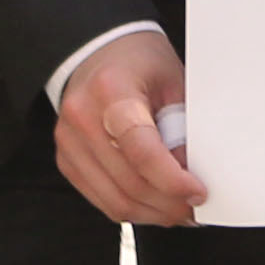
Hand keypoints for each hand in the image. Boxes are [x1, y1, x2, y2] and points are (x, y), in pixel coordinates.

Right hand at [55, 27, 203, 225]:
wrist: (98, 52)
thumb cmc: (139, 62)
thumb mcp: (172, 81)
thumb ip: (183, 125)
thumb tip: (195, 173)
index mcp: (112, 91)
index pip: (140, 149)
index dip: (171, 179)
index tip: (197, 192)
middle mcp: (82, 118)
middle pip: (128, 181)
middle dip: (168, 203)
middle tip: (195, 207)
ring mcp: (69, 142)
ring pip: (114, 199)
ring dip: (152, 213)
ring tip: (179, 210)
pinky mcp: (66, 160)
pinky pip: (101, 198)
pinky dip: (132, 208)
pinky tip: (154, 205)